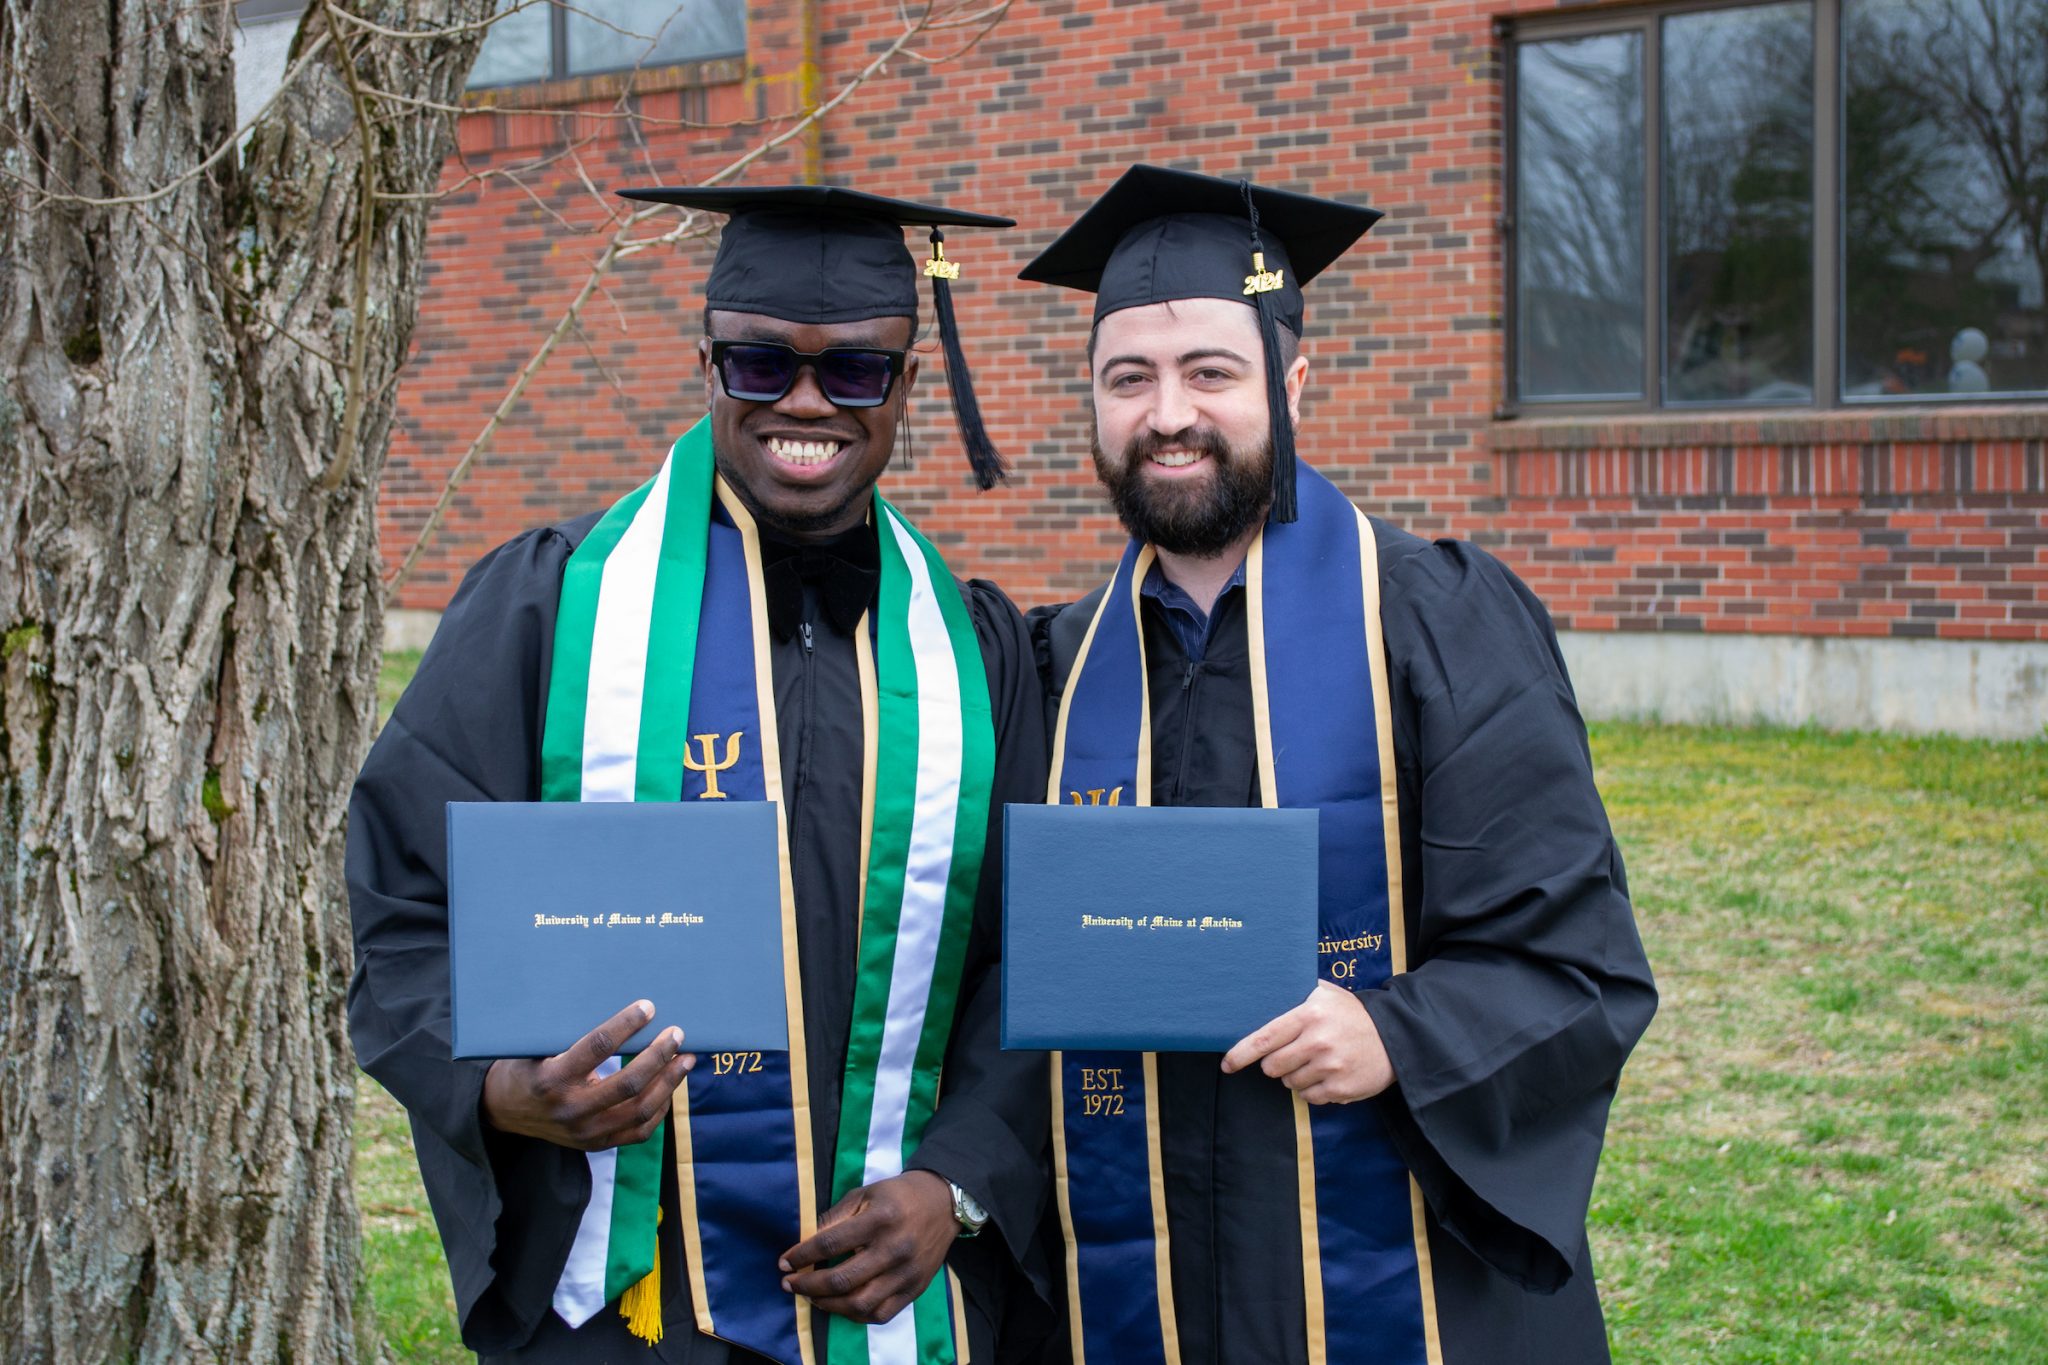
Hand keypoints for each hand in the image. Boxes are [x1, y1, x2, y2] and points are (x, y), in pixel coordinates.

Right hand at [480, 1000, 694, 1149]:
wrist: (502, 1111)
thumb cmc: (525, 1066)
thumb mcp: (536, 1046)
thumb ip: (569, 1031)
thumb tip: (617, 1003)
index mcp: (551, 1079)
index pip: (598, 1048)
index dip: (626, 1025)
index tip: (649, 1007)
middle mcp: (569, 1110)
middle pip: (628, 1084)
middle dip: (658, 1055)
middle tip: (677, 1033)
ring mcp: (584, 1133)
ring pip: (640, 1110)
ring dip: (668, 1082)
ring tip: (686, 1059)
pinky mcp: (595, 1145)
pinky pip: (639, 1131)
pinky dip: (660, 1108)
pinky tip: (670, 1086)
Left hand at [776, 1171, 956, 1323]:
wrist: (943, 1202)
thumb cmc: (898, 1195)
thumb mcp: (865, 1193)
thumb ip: (835, 1217)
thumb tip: (805, 1242)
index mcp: (880, 1218)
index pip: (831, 1243)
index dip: (802, 1256)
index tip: (784, 1262)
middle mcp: (894, 1248)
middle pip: (842, 1279)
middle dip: (807, 1285)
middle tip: (789, 1283)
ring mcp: (906, 1273)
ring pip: (859, 1304)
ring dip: (827, 1304)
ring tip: (812, 1296)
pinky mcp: (915, 1289)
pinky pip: (880, 1314)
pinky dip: (855, 1315)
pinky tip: (841, 1305)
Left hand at [1219, 980, 1393, 1104]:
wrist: (1395, 1037)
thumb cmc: (1353, 1014)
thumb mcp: (1327, 994)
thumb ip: (1297, 990)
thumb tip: (1266, 981)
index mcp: (1310, 1016)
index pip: (1264, 1038)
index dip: (1240, 1054)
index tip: (1227, 1064)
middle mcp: (1318, 1042)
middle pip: (1272, 1067)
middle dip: (1276, 1063)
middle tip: (1293, 1053)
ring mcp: (1330, 1068)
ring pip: (1290, 1083)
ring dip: (1296, 1076)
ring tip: (1318, 1060)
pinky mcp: (1341, 1089)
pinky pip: (1309, 1098)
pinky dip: (1313, 1089)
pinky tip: (1329, 1074)